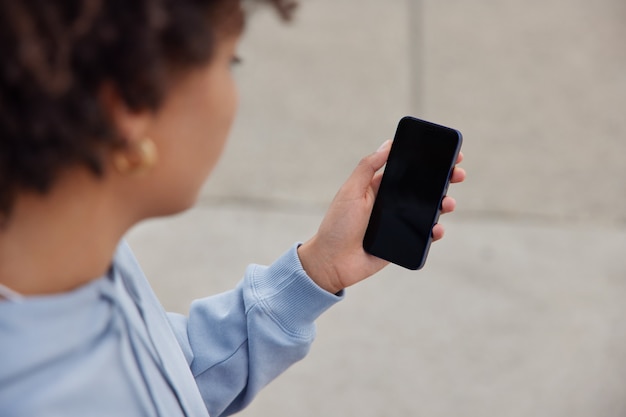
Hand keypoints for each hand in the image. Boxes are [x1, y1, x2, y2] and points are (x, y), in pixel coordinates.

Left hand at [298, 141, 465, 293]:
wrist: (332, 262)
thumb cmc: (337, 225)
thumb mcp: (350, 191)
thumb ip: (367, 167)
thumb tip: (388, 143)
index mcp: (379, 187)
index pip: (408, 169)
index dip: (427, 160)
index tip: (447, 152)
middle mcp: (392, 203)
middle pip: (423, 188)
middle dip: (444, 179)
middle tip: (458, 174)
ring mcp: (399, 223)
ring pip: (429, 211)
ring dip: (443, 204)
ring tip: (447, 203)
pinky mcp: (404, 243)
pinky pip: (425, 235)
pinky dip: (435, 231)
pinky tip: (436, 228)